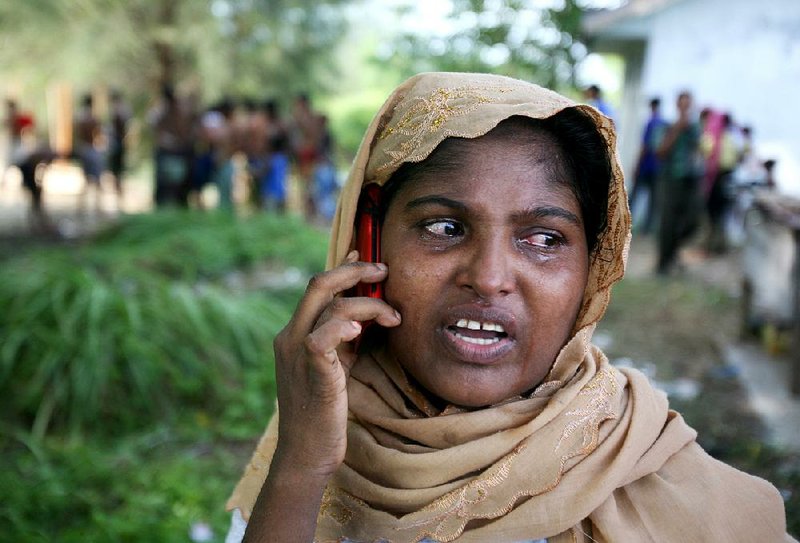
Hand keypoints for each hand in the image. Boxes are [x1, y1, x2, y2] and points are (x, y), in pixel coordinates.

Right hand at [271, 250, 400, 478]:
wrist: (306, 452)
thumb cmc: (323, 411)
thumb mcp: (334, 367)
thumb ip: (343, 340)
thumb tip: (364, 316)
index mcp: (294, 333)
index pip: (316, 288)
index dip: (341, 267)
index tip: (363, 254)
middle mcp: (289, 336)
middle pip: (319, 283)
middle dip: (354, 270)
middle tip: (383, 271)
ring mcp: (295, 351)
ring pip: (329, 305)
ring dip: (369, 304)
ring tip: (393, 318)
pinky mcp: (310, 368)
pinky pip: (323, 335)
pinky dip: (344, 325)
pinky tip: (362, 331)